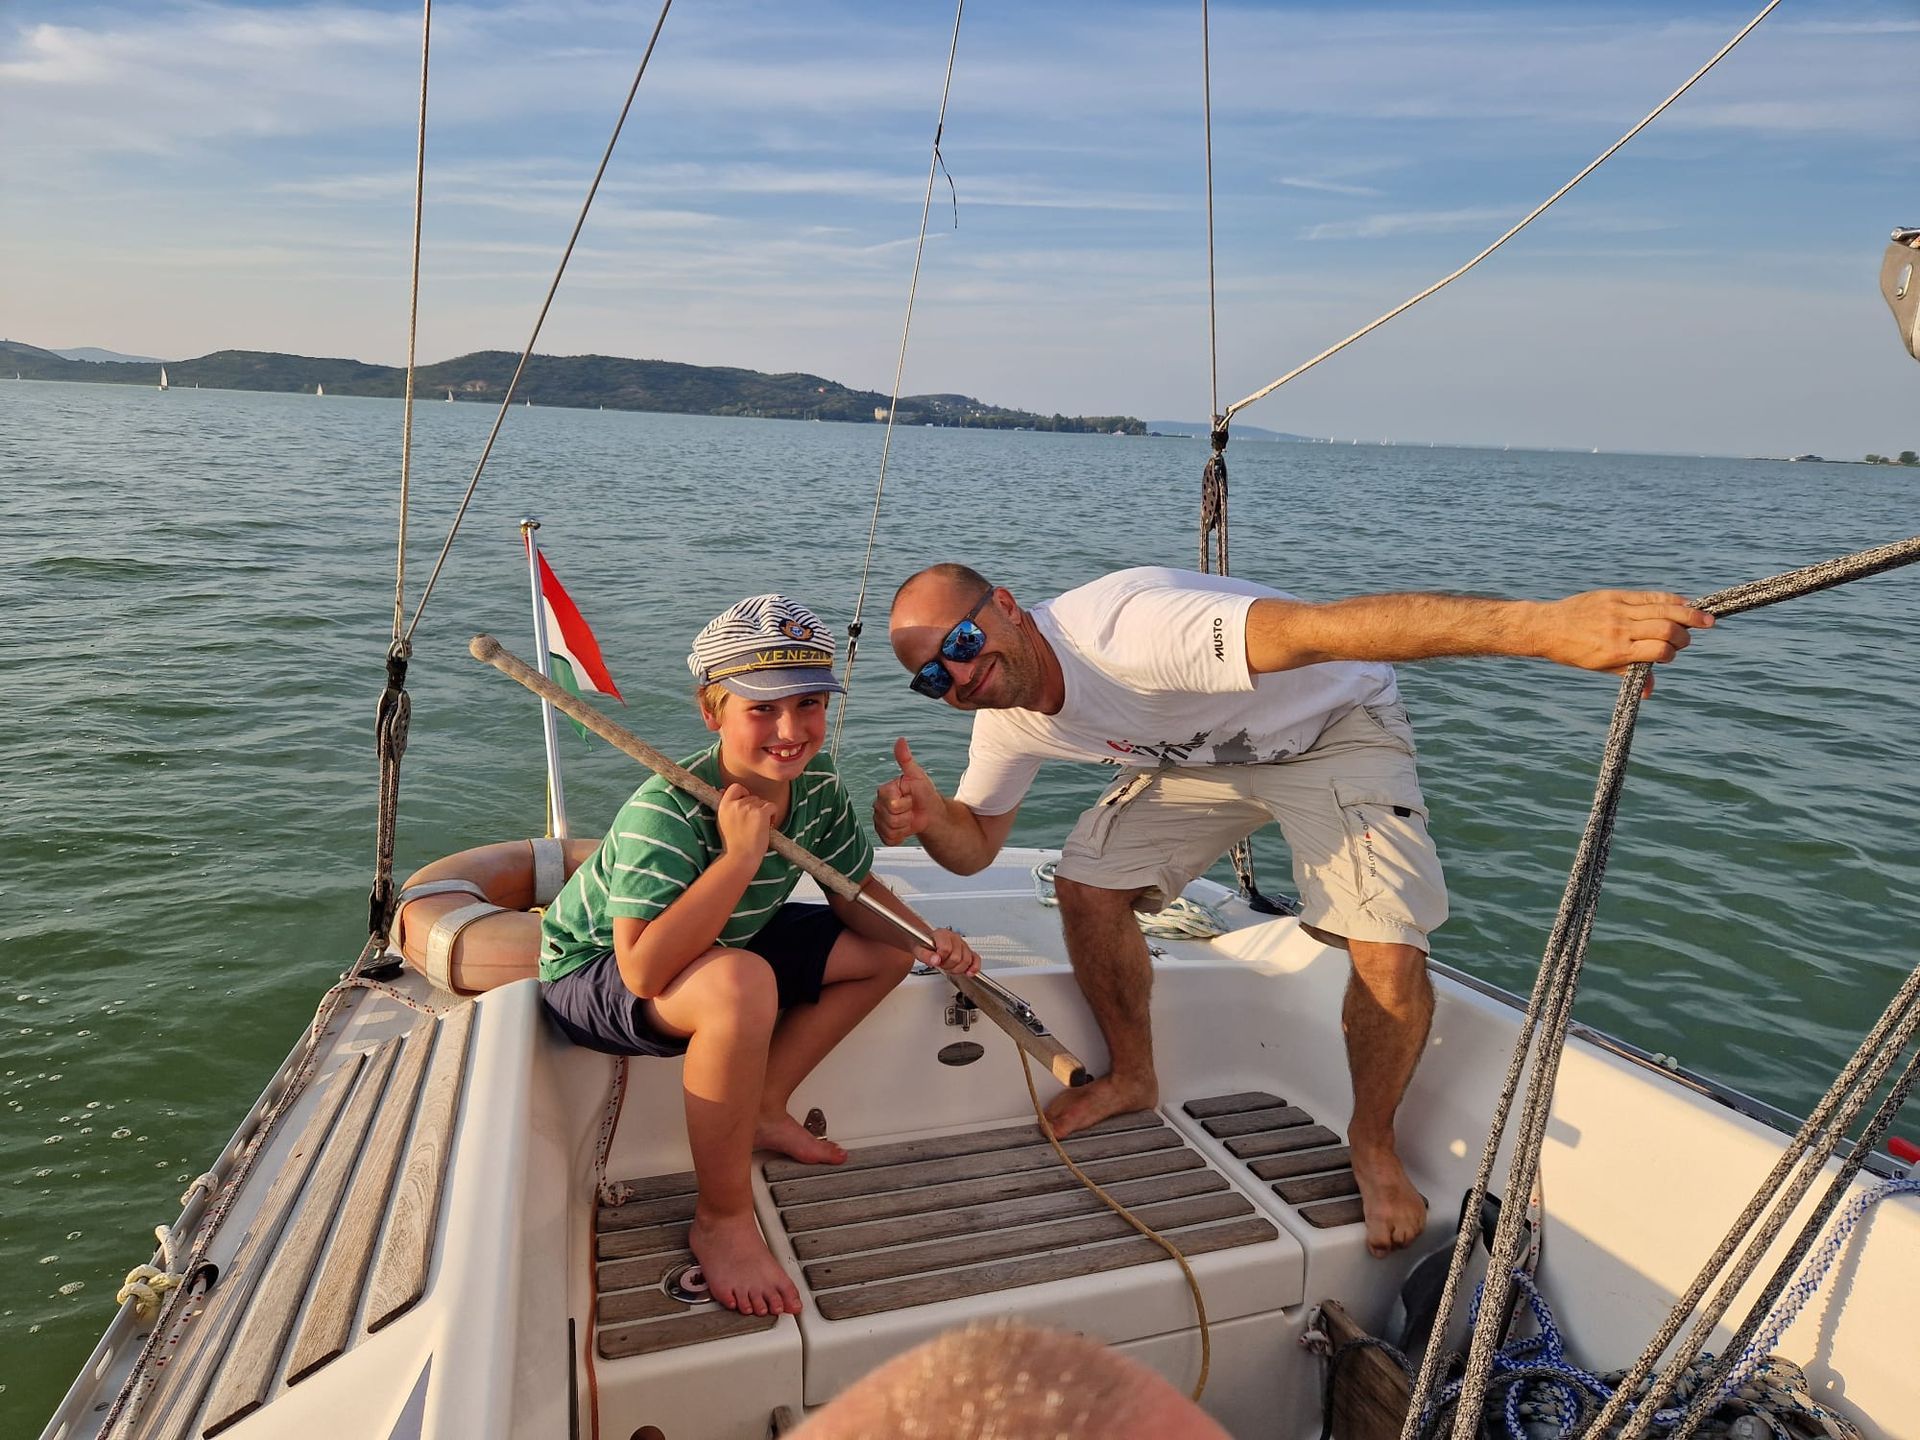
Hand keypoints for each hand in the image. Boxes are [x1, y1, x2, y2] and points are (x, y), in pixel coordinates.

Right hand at [716, 782, 774, 863]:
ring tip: (759, 828)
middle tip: (753, 825)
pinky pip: (772, 806)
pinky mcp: (760, 813)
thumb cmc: (733, 843)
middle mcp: (735, 804)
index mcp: (724, 805)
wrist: (740, 857)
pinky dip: (773, 815)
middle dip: (756, 809)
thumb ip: (725, 806)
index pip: (735, 787)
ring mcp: (748, 808)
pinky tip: (768, 826)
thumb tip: (723, 790)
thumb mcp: (722, 821)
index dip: (743, 794)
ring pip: (763, 802)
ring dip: (765, 813)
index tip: (746, 806)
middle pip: (753, 797)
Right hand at [873, 737, 941, 844]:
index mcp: (885, 790)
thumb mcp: (917, 775)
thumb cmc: (925, 793)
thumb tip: (901, 740)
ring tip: (910, 818)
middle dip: (906, 815)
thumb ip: (906, 759)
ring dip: (904, 826)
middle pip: (890, 818)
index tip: (910, 797)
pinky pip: (888, 839)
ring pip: (889, 829)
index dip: (905, 803)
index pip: (891, 802)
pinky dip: (900, 837)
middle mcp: (878, 804)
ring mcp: (879, 819)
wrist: (931, 814)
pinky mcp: (882, 832)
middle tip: (912, 808)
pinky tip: (906, 829)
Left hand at [914, 927, 980, 976]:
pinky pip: (976, 959)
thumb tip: (935, 960)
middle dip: (948, 965)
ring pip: (967, 960)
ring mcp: (962, 944)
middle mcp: (954, 937)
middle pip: (957, 957)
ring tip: (948, 966)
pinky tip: (969, 972)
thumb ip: (925, 955)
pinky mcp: (968, 951)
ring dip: (956, 968)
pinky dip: (974, 967)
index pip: (946, 949)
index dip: (941, 958)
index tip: (935, 960)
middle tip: (941, 964)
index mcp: (943, 934)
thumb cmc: (923, 945)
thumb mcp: (918, 950)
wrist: (926, 942)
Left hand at [1533, 591, 1713, 690]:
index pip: (1658, 651)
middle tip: (1688, 639)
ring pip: (1662, 609)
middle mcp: (1619, 630)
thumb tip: (1651, 690)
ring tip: (1706, 619)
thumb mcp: (1600, 667)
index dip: (1671, 654)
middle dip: (1683, 635)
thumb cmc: (1574, 651)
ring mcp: (1618, 610)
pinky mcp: (1615, 596)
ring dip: (1688, 614)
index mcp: (1616, 652)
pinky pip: (1649, 596)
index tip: (1671, 655)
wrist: (1547, 626)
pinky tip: (1684, 602)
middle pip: (1665, 628)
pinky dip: (1670, 599)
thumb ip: (1630, 673)